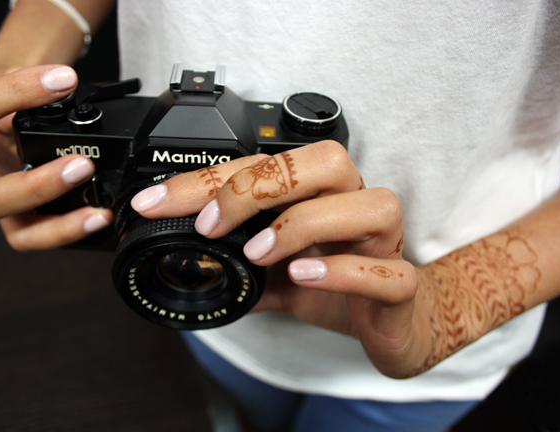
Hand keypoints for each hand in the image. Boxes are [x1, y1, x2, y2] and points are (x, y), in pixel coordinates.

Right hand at [0, 65, 112, 250]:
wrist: (7, 110)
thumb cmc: (6, 98)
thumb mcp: (10, 79)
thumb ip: (27, 88)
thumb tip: (61, 87)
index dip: (17, 93)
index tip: (63, 80)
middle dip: (37, 186)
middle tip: (82, 165)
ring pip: (16, 230)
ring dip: (59, 223)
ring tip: (98, 209)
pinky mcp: (19, 218)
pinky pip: (39, 236)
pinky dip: (69, 231)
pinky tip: (98, 217)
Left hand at [131, 141, 426, 377]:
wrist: (391, 325)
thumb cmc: (338, 287)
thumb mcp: (273, 274)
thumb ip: (235, 266)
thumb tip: (186, 262)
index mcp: (320, 193)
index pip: (263, 166)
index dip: (208, 181)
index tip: (157, 203)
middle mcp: (354, 205)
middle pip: (324, 162)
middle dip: (259, 185)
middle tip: (211, 224)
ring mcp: (383, 243)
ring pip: (367, 205)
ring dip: (301, 224)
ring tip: (256, 252)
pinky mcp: (402, 285)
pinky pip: (387, 270)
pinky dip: (343, 271)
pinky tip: (302, 275)